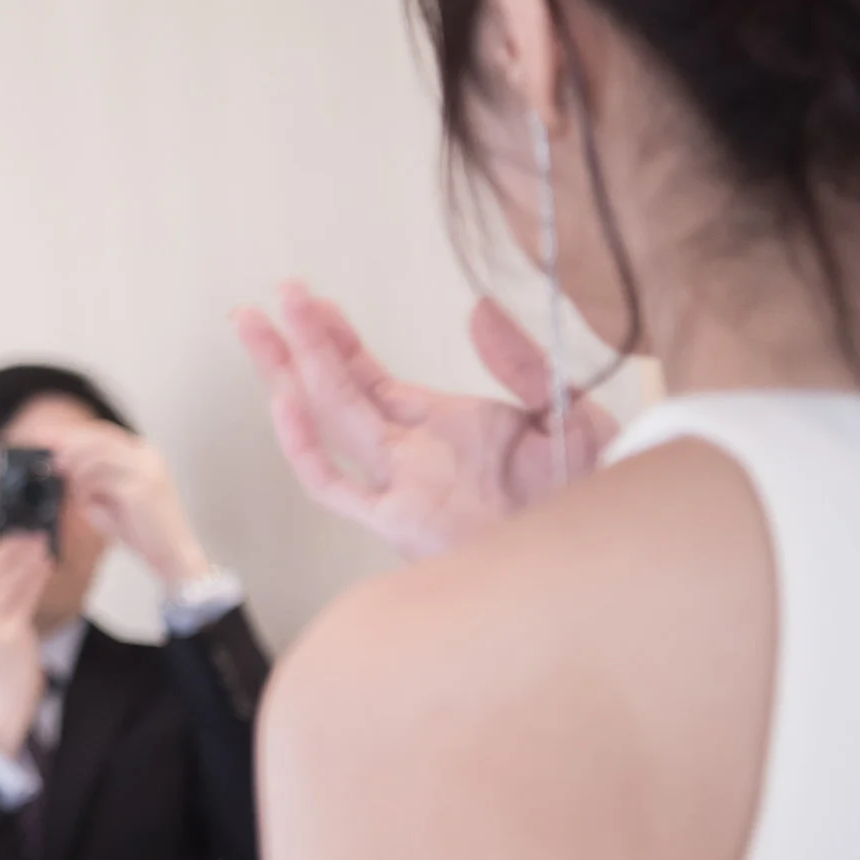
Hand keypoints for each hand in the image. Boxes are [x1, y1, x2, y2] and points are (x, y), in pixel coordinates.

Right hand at [0, 533, 56, 757]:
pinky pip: (21, 598)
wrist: (0, 709)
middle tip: (24, 533)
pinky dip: (34, 578)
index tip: (0, 531)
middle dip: (4, 547)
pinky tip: (45, 567)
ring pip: (2, 581)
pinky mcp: (6, 639)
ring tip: (39, 544)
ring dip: (23, 558)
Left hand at [42, 419, 215, 589]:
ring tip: (72, 492)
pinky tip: (84, 505)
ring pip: (98, 459)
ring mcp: (145, 471)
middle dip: (71, 450)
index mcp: (145, 454)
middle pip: (99, 440)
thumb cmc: (144, 529)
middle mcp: (147, 457)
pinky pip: (101, 483)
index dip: (76, 437)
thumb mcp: (115, 498)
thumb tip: (62, 467)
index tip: (52, 443)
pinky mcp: (139, 490)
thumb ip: (93, 481)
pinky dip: (86, 492)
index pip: (104, 433)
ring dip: (78, 474)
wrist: (173, 556)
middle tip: (53, 464)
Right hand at [233, 282, 618, 559]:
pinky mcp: (399, 523)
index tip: (310, 301)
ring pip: (326, 422)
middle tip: (263, 302)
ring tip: (255, 328)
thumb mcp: (568, 410)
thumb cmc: (594, 495)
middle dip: (296, 345)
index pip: (370, 377)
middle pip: (335, 392)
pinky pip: (334, 485)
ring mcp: (400, 487)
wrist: (605, 558)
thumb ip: (523, 362)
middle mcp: (411, 455)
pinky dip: (304, 446)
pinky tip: (285, 401)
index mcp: (445, 427)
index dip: (336, 339)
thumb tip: (478, 309)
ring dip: (287, 374)